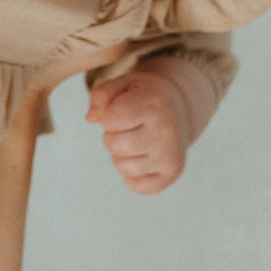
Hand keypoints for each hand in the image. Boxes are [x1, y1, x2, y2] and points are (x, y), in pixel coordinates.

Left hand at [85, 70, 192, 194]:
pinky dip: (133, 175)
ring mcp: (171, 155)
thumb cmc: (143, 96)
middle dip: (112, 136)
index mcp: (154, 105)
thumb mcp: (123, 84)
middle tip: (128, 128)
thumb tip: (91, 119)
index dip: (108, 115)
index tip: (121, 110)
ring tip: (136, 140)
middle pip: (114, 145)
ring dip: (122, 156)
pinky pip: (137, 186)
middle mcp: (166, 131)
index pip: (110, 119)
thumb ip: (100, 94)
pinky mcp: (172, 173)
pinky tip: (143, 156)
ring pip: (123, 167)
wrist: (179, 107)